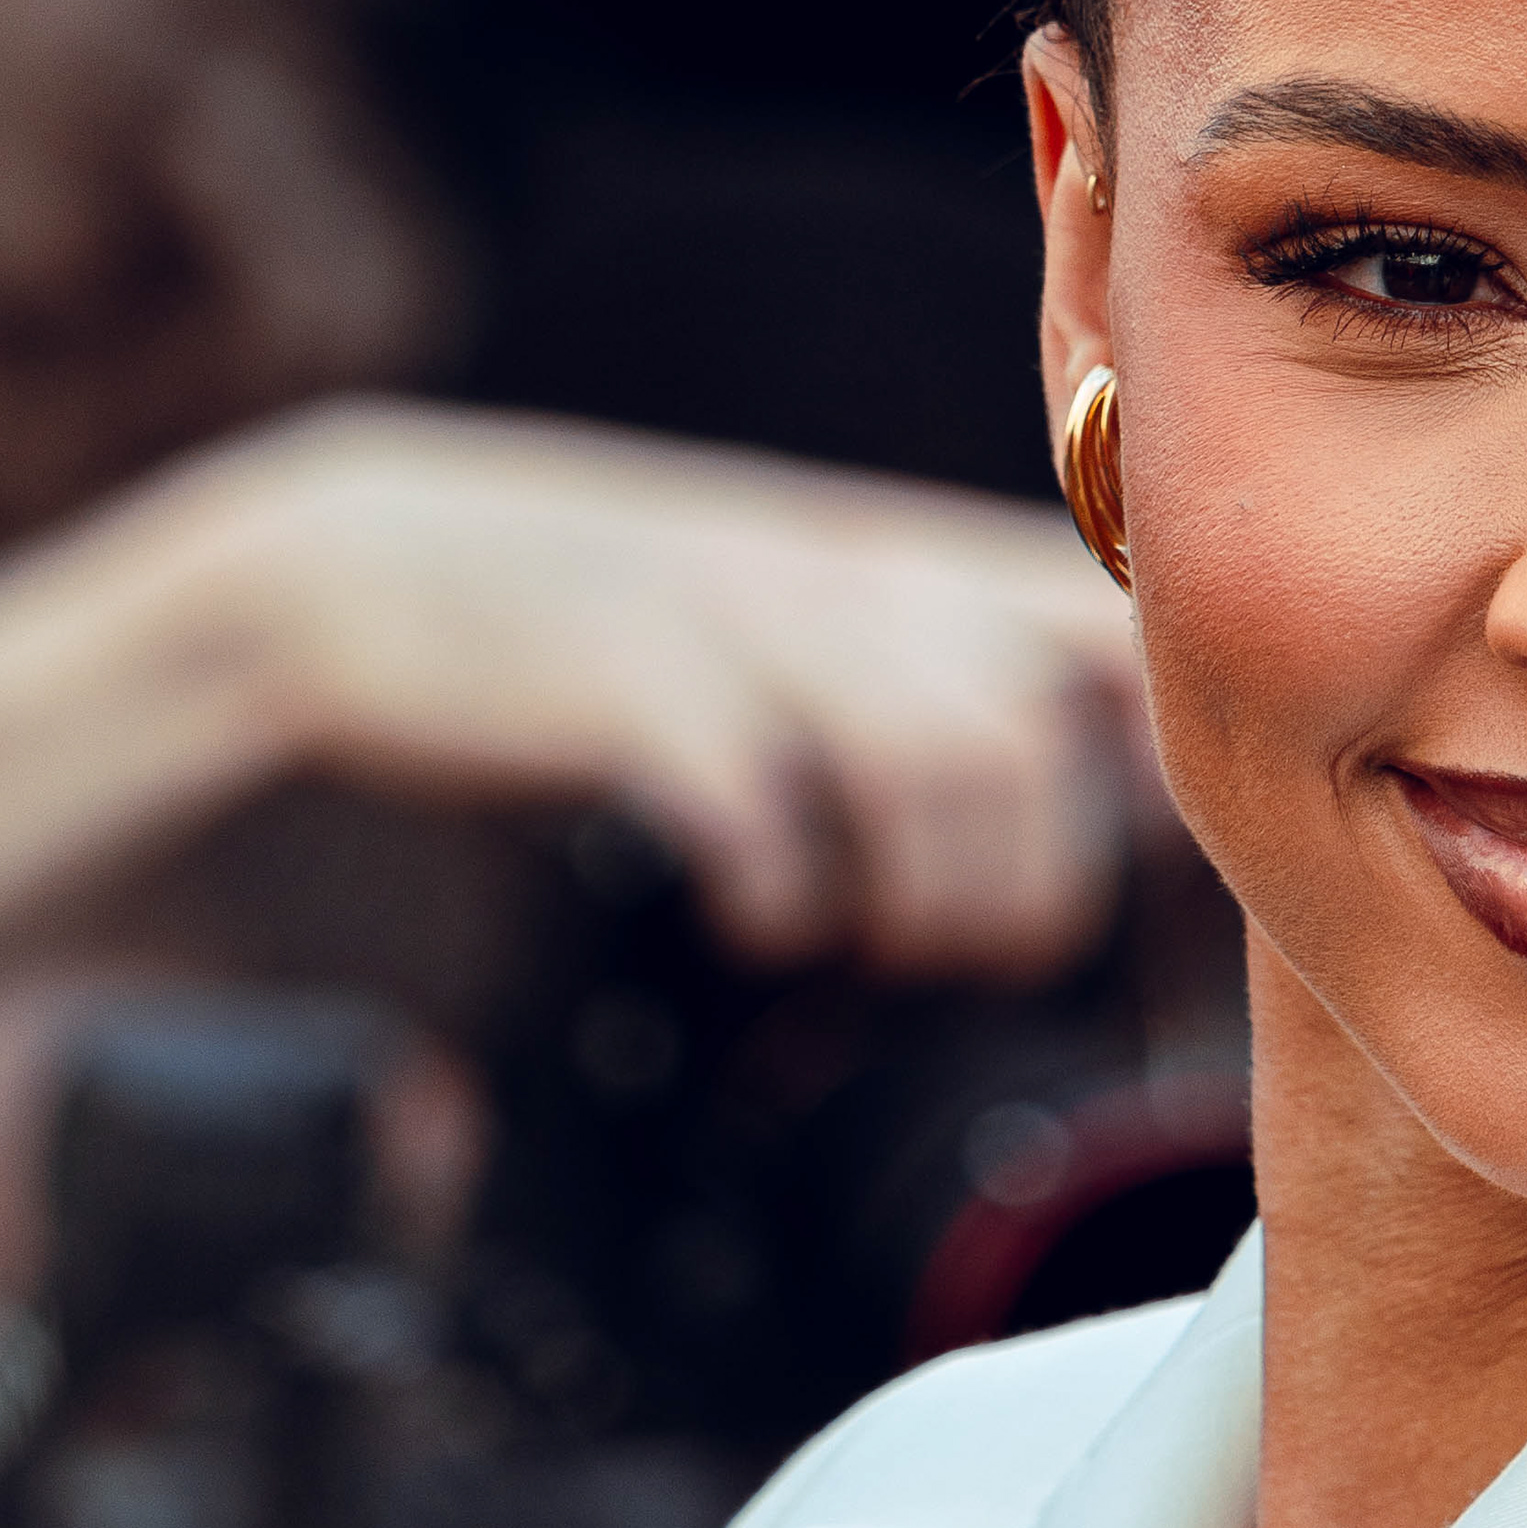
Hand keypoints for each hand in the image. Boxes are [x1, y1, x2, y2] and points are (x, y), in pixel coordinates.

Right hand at [184, 405, 1147, 975]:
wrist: (363, 569)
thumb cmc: (612, 626)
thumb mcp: (796, 619)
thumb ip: (942, 678)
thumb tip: (1105, 801)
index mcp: (896, 567)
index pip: (1103, 624)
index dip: (1162, 748)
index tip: (1161, 859)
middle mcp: (841, 581)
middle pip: (1033, 728)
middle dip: (1033, 882)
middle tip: (981, 960)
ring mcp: (738, 626)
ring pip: (939, 756)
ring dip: (932, 899)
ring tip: (884, 951)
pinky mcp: (628, 688)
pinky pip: (762, 798)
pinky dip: (783, 891)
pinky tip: (757, 919)